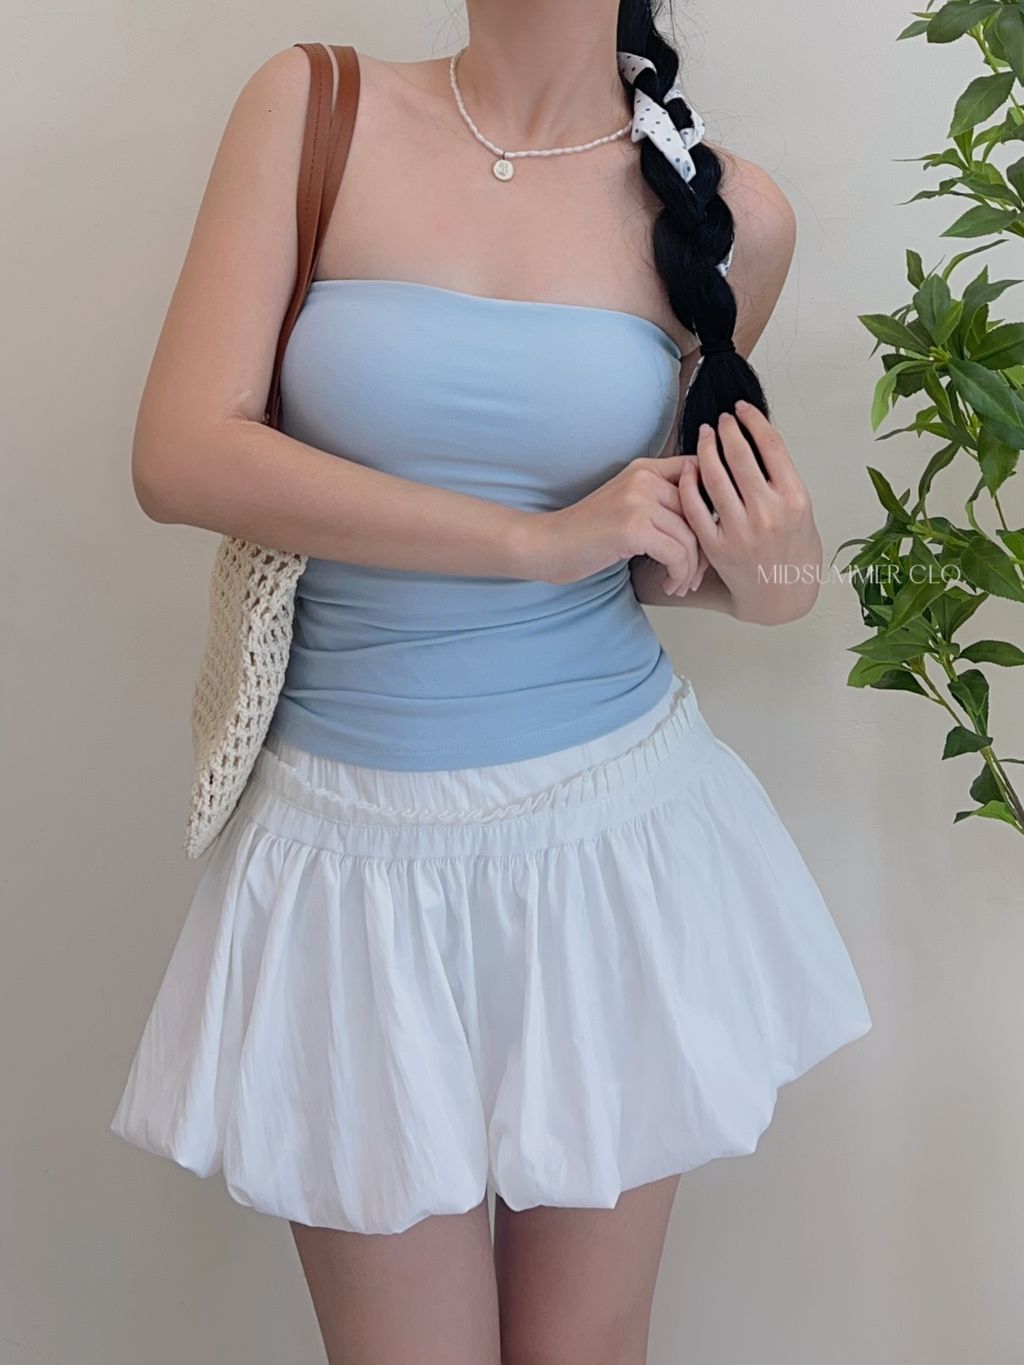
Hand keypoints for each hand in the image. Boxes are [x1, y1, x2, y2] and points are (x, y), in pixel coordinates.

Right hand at [528, 454, 705, 589]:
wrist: (547, 545)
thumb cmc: (586, 534)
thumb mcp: (626, 504)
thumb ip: (659, 501)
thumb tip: (707, 519)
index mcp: (644, 469)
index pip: (698, 475)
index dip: (712, 506)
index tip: (710, 537)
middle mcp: (644, 478)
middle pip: (700, 511)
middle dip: (705, 549)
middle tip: (695, 574)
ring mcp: (638, 501)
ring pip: (691, 537)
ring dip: (691, 569)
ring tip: (680, 585)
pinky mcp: (633, 528)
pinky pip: (677, 554)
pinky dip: (678, 575)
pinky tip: (670, 585)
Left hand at [676, 401, 820, 623]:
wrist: (782, 594)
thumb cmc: (794, 549)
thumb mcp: (801, 510)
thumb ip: (780, 477)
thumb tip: (754, 437)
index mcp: (794, 498)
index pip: (770, 445)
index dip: (752, 420)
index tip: (741, 409)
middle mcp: (768, 513)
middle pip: (739, 455)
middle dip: (726, 430)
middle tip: (719, 420)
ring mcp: (740, 531)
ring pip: (714, 476)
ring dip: (706, 448)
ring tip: (704, 436)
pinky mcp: (717, 547)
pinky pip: (695, 507)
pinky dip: (689, 482)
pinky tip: (689, 467)